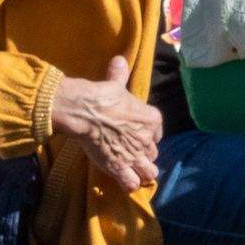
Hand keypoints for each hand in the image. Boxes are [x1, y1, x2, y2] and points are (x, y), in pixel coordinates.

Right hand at [50, 57, 161, 190]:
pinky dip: (130, 184)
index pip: (157, 134)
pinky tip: (125, 183)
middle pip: (152, 153)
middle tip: (132, 155)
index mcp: (152, 119)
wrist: (86, 111)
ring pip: (149, 172)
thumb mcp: (116, 83)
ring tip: (133, 173)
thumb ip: (120, 74)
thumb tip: (119, 60)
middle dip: (144, 156)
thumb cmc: (102, 96)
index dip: (148, 137)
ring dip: (142, 173)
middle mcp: (148, 138)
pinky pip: (132, 183)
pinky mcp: (120, 167)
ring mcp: (136, 154)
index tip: (139, 138)